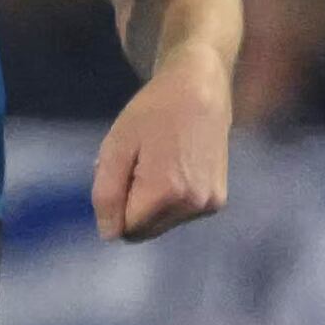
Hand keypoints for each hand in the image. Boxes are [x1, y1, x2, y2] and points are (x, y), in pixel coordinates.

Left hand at [95, 53, 230, 242]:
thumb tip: (109, 235)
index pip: (125, 228)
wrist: (200, 90)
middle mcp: (192, 204)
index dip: (116, 203)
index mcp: (165, 192)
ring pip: (162, 225)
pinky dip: (170, 201)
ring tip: (159, 163)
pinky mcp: (218, 201)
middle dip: (133, 207)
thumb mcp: (116, 147)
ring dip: (151, 205)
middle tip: (139, 167)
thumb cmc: (152, 112)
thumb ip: (106, 194)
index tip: (125, 170)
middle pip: (145, 231)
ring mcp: (208, 204)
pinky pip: (180, 215)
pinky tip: (175, 168)